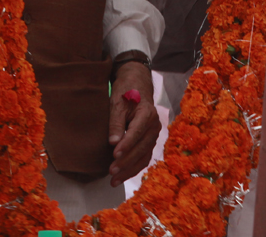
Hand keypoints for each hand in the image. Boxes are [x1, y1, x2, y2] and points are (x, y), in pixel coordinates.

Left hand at [108, 60, 157, 185]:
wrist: (138, 86)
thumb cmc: (126, 92)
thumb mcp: (117, 103)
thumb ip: (115, 122)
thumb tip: (113, 143)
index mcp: (148, 113)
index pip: (137, 132)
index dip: (126, 144)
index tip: (114, 154)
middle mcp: (155, 126)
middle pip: (142, 147)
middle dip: (126, 161)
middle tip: (111, 171)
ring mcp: (154, 135)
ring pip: (144, 156)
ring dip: (129, 169)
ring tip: (114, 180)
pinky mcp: (150, 141)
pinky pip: (144, 157)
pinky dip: (133, 168)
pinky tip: (122, 176)